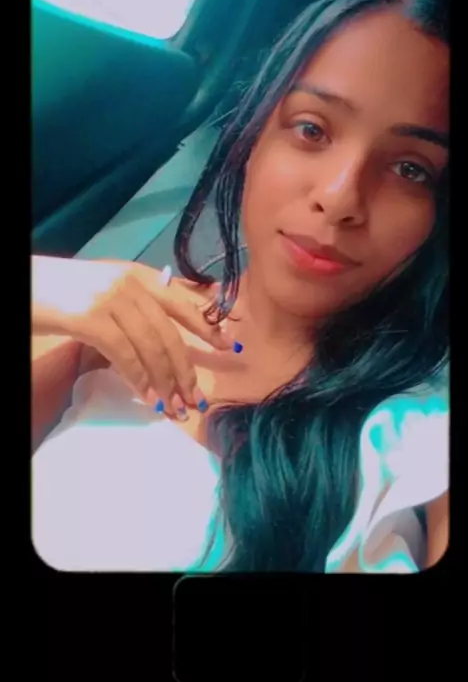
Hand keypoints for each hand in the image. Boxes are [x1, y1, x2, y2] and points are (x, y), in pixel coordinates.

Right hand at [60, 261, 235, 416]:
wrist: (24, 284)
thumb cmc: (63, 290)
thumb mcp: (107, 288)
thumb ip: (138, 301)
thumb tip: (169, 328)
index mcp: (138, 274)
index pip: (184, 300)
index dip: (209, 325)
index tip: (230, 347)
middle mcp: (130, 282)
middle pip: (171, 330)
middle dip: (187, 368)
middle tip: (197, 398)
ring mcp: (111, 299)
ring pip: (152, 347)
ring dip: (166, 382)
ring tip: (174, 408)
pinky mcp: (91, 318)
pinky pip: (126, 356)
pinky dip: (140, 381)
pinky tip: (149, 399)